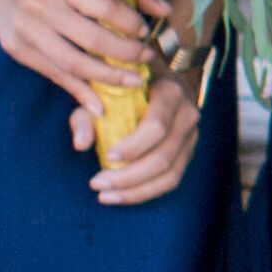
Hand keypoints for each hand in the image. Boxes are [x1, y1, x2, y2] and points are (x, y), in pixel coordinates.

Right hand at [0, 0, 155, 109]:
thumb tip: (163, 10)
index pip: (104, 6)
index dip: (129, 22)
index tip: (144, 30)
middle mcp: (40, 6)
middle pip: (93, 40)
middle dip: (126, 53)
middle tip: (147, 59)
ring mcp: (26, 30)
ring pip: (74, 63)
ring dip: (109, 77)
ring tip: (134, 81)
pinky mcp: (16, 49)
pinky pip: (54, 75)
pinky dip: (79, 92)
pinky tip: (100, 104)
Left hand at [83, 37, 210, 205]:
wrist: (153, 74)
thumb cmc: (122, 82)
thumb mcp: (101, 88)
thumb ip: (86, 113)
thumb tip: (80, 144)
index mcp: (171, 91)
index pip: (157, 126)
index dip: (134, 146)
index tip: (108, 156)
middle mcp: (188, 113)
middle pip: (164, 156)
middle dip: (129, 176)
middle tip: (97, 183)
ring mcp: (191, 135)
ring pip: (171, 174)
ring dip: (137, 191)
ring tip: (106, 196)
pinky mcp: (187, 151)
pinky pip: (172, 179)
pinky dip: (147, 192)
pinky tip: (121, 195)